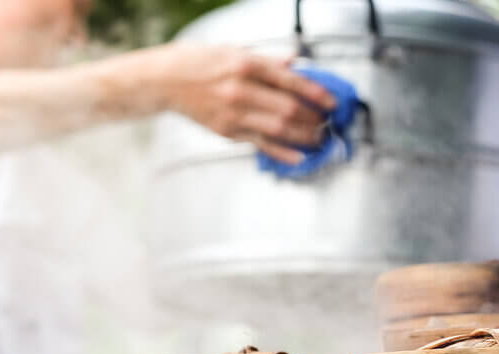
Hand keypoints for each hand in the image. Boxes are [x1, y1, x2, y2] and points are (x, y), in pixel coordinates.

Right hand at [147, 43, 337, 163]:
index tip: (332, 102)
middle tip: (327, 122)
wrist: (166, 80)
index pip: (289, 80)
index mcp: (245, 64)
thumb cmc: (200, 63)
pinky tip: (300, 156)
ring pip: (278, 129)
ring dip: (304, 136)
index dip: (315, 93)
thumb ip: (267, 61)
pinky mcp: (228, 131)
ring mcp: (234, 113)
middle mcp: (240, 89)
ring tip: (319, 138)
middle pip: (288, 108)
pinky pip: (261, 144)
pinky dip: (283, 152)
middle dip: (313, 118)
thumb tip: (295, 63)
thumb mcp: (233, 51)